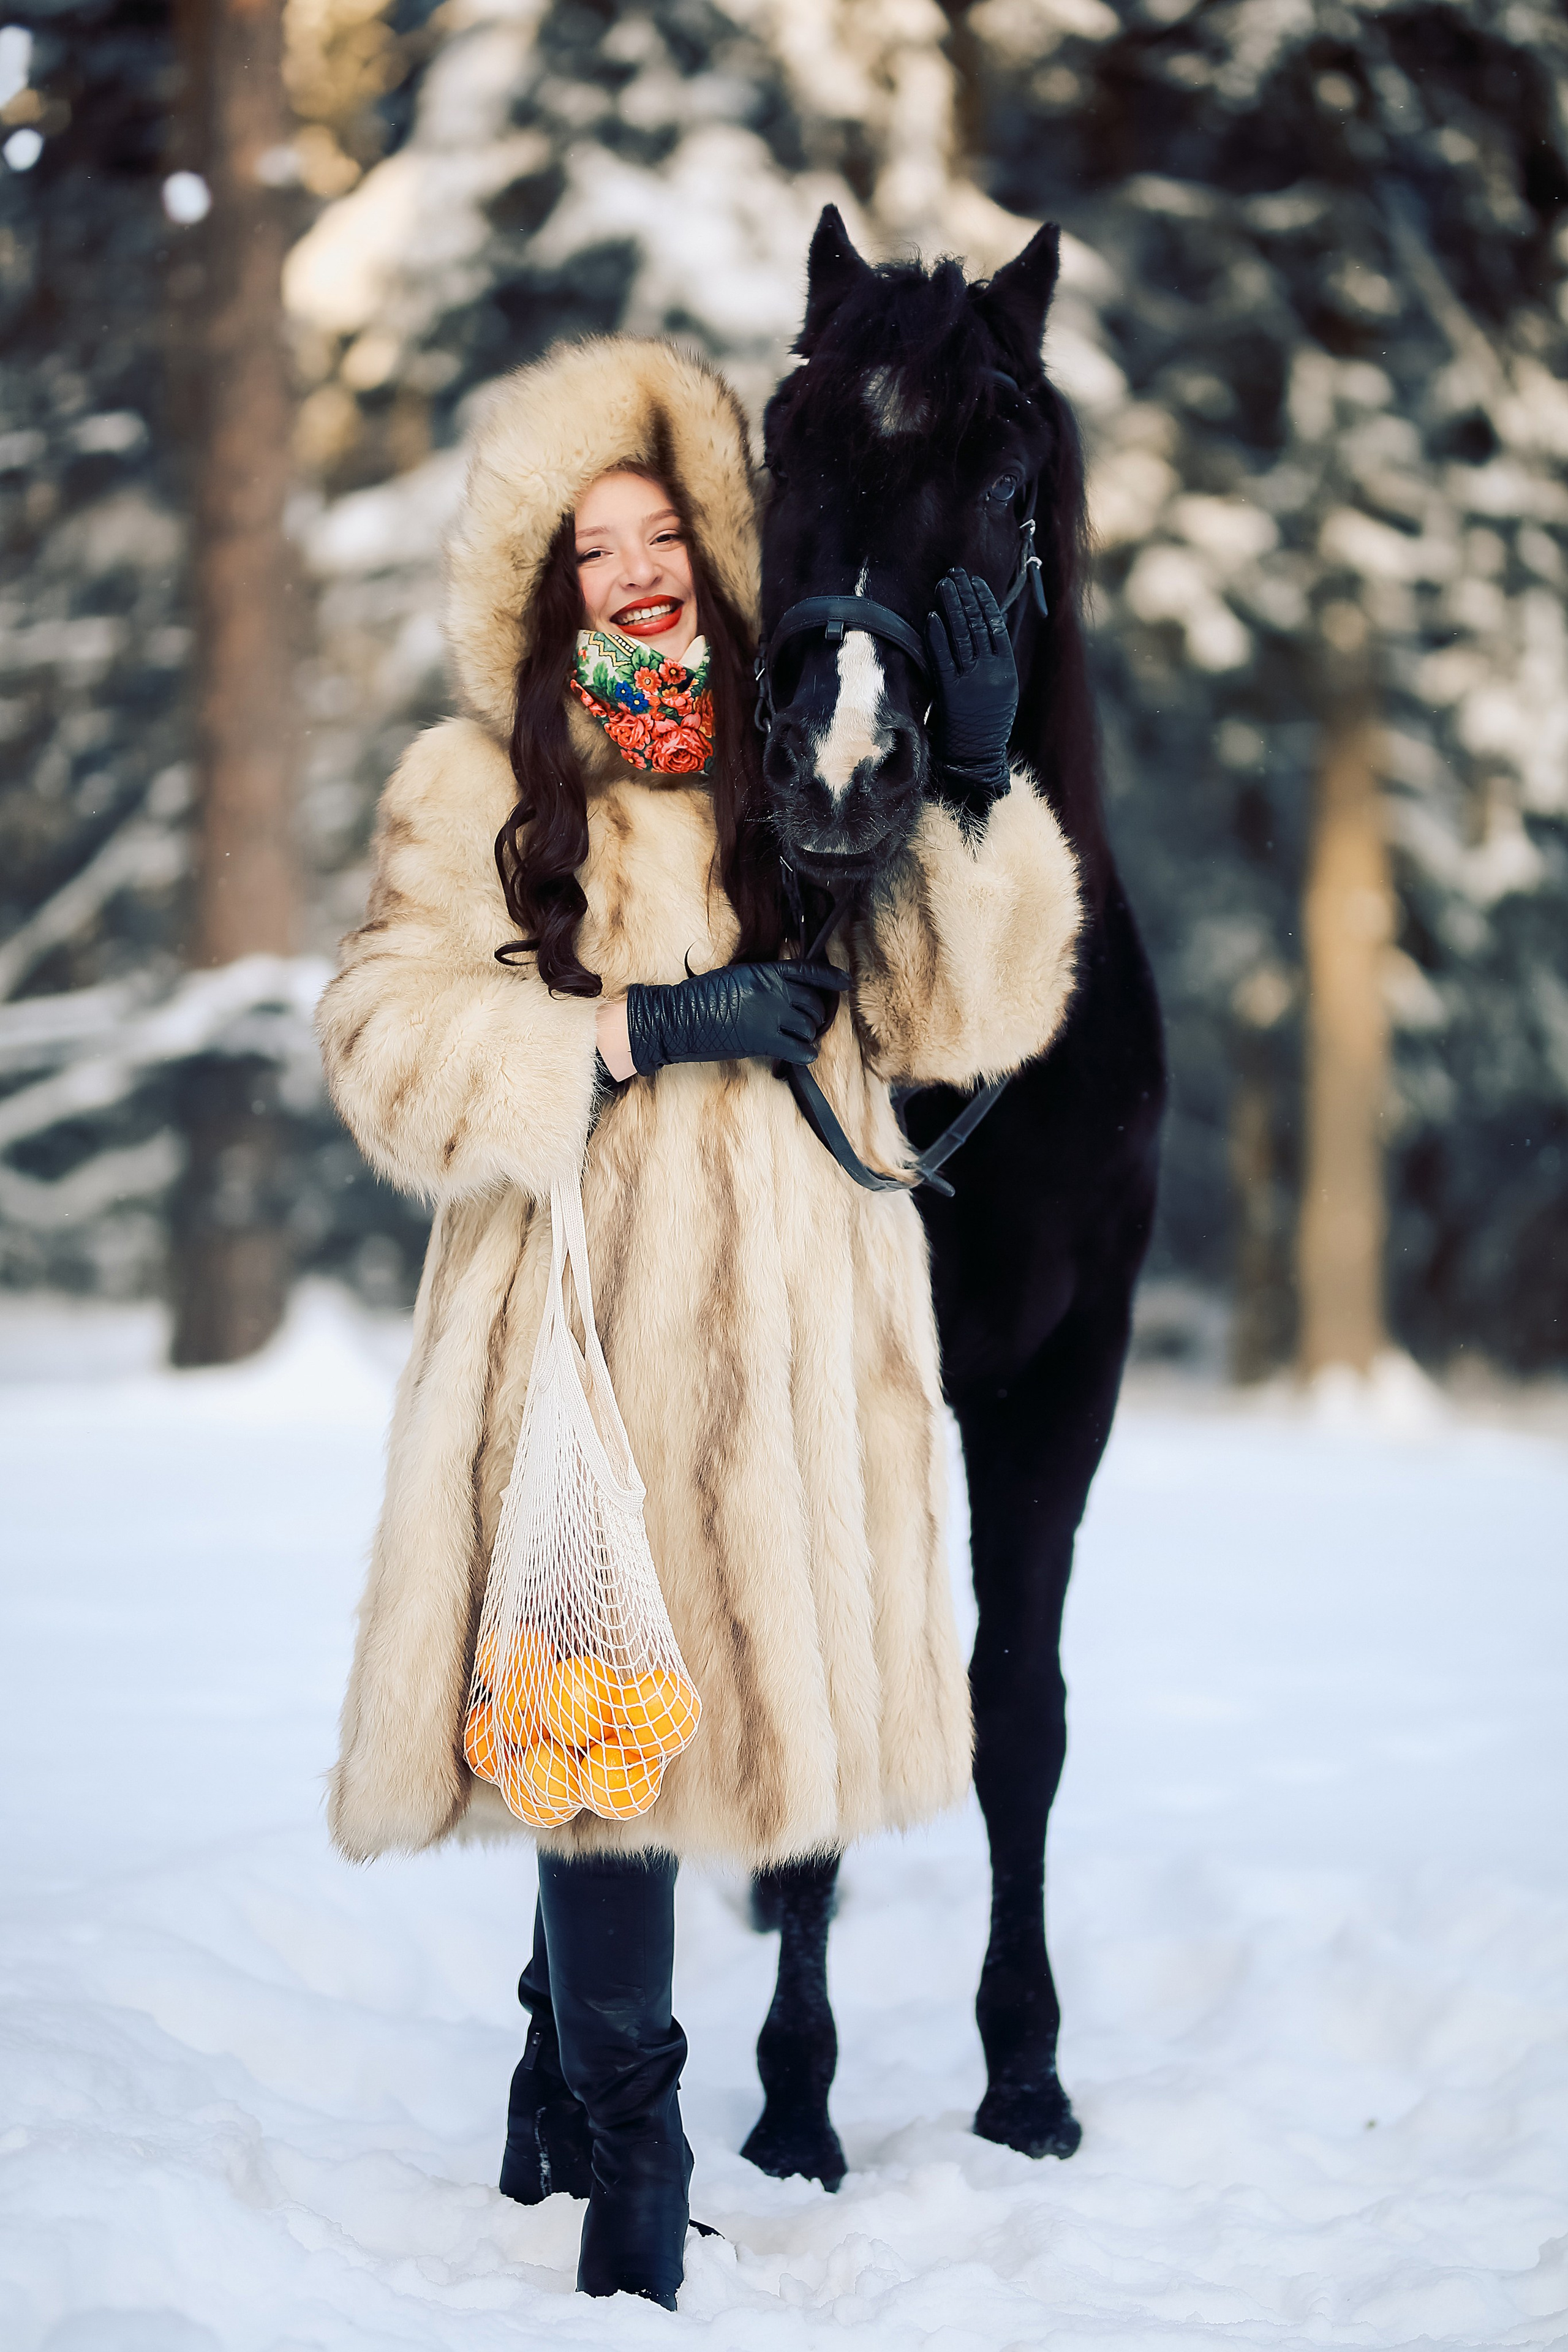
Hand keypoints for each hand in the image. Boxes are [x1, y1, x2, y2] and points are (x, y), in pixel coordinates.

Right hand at [625, 961, 850, 1075]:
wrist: (680, 1019)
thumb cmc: (699, 998)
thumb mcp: (735, 976)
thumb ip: (761, 980)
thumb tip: (780, 990)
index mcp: (764, 971)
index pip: (807, 970)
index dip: (830, 976)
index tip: (845, 981)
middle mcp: (773, 991)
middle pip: (813, 1001)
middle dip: (816, 1013)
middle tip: (810, 1022)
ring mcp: (770, 1016)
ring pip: (809, 1025)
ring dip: (809, 1033)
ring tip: (800, 1038)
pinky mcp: (764, 1041)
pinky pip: (800, 1049)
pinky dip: (807, 1053)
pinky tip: (804, 1054)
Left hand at [926, 570, 1017, 820]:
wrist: (976, 758)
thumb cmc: (985, 723)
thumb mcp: (1001, 689)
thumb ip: (995, 659)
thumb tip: (987, 624)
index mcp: (1007, 670)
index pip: (997, 625)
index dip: (985, 600)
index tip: (975, 581)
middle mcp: (992, 674)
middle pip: (979, 625)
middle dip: (967, 596)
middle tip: (955, 575)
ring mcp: (972, 683)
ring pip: (962, 637)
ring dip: (952, 607)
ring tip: (943, 585)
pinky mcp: (951, 694)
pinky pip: (943, 659)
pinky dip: (938, 636)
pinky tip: (932, 617)